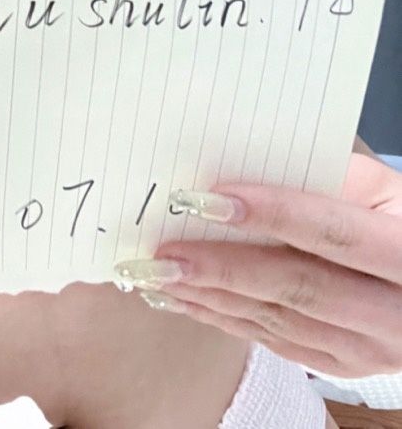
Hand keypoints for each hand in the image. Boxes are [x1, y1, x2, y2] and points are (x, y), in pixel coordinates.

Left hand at [115, 154, 401, 377]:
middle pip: (297, 286)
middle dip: (221, 267)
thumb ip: (325, 178)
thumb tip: (246, 171)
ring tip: (157, 274)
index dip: (270, 214)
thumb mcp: (380, 187)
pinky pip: (275, 341)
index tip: (206, 200)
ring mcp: (369, 347)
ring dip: (210, 296)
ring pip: (279, 320)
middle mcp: (393, 312)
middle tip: (162, 252)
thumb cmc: (395, 219)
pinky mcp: (343, 364)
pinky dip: (225, 318)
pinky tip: (186, 299)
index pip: (333, 233)